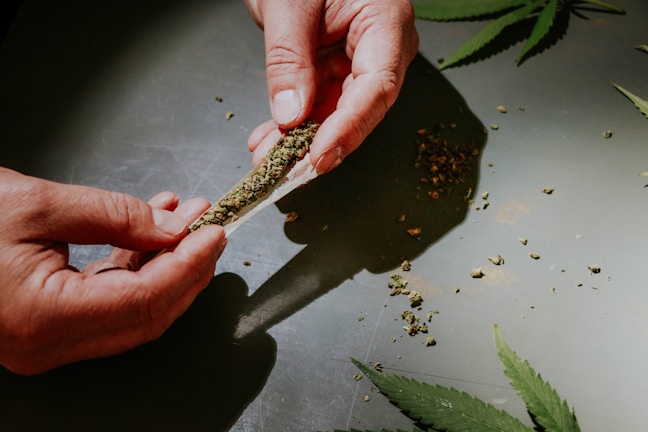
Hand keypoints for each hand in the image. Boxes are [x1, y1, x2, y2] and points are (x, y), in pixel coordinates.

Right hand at [0, 168, 225, 374]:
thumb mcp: (38, 203)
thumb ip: (113, 215)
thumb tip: (172, 229)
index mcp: (43, 319)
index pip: (145, 301)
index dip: (188, 266)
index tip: (215, 233)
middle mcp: (47, 344)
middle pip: (146, 314)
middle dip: (186, 269)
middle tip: (210, 229)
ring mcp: (45, 340)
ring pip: (131, 309)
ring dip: (164, 263)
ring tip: (185, 218)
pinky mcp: (44, 325)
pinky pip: (106, 300)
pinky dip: (134, 266)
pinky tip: (149, 229)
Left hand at [245, 0, 418, 172]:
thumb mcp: (289, 4)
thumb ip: (289, 59)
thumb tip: (291, 116)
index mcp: (386, 22)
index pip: (376, 86)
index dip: (349, 128)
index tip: (319, 157)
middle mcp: (381, 48)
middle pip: (359, 109)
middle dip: (320, 143)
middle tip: (286, 171)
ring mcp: (359, 61)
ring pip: (335, 114)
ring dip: (300, 141)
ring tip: (266, 159)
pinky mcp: (336, 69)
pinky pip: (319, 104)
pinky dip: (292, 125)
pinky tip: (268, 140)